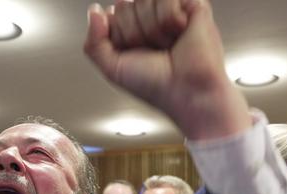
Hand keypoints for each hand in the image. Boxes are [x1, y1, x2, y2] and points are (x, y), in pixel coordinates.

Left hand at [84, 0, 249, 139]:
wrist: (187, 92)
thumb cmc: (155, 85)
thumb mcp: (113, 69)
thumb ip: (94, 42)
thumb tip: (94, 10)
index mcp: (132, 30)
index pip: (112, 14)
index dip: (119, 36)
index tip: (135, 54)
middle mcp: (150, 17)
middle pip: (125, 5)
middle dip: (135, 33)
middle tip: (153, 51)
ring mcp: (171, 9)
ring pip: (144, 0)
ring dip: (153, 29)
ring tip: (168, 45)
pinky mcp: (192, 5)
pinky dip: (169, 20)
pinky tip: (181, 33)